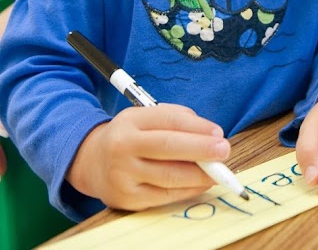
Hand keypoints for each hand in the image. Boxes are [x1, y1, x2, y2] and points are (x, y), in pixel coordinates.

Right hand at [67, 104, 231, 210]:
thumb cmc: (130, 137)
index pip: (168, 120)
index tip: (218, 133)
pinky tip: (201, 183)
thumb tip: (210, 134)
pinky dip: (188, 190)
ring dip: (199, 174)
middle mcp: (123, 147)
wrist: (93, 162)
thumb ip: (176, 119)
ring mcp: (123, 175)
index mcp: (130, 121)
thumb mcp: (145, 118)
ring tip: (217, 171)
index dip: (197, 126)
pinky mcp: (128, 198)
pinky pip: (165, 195)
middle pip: (168, 147)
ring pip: (169, 176)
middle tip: (224, 151)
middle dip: (201, 149)